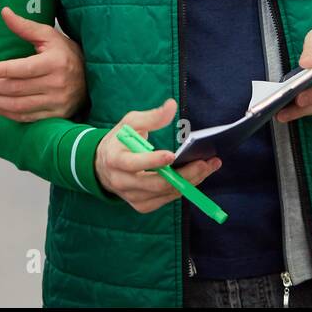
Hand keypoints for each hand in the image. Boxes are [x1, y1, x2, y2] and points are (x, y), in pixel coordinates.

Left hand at [0, 7, 86, 121]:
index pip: (24, 68)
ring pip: (18, 105)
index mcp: (55, 62)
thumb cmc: (65, 53)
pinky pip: (26, 117)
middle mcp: (57, 84)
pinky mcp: (56, 115)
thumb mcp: (49, 36)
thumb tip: (4, 12)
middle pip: (17, 88)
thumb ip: (25, 26)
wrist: (91, 77)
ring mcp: (57, 102)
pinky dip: (7, 113)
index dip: (2, 70)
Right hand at [94, 99, 221, 212]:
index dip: (153, 161)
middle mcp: (122, 182)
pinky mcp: (142, 205)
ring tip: (209, 166)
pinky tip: (197, 176)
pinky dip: (183, 188)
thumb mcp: (130, 122)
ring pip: (165, 193)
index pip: (134, 163)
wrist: (102, 166)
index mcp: (116, 160)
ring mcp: (132, 197)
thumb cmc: (120, 140)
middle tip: (205, 163)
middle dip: (184, 174)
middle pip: (156, 183)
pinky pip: (166, 199)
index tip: (172, 155)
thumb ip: (152, 116)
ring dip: (190, 182)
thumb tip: (172, 106)